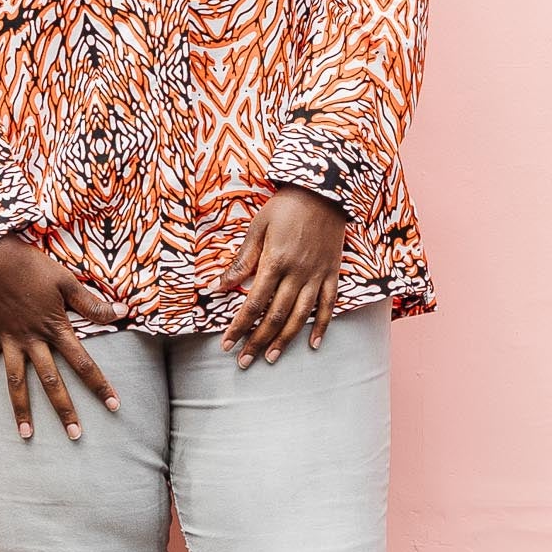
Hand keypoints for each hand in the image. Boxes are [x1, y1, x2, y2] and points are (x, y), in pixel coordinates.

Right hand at [0, 233, 128, 439]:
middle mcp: (33, 341)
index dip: (100, 385)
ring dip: (22, 409)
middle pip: (51, 381)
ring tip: (27, 434)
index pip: (84, 363)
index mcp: (55, 329)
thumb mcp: (67, 282)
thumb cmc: (33, 266)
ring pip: (16, 381)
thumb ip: (92, 304)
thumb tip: (123, 311)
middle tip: (75, 434)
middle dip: (65, 409)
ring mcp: (9, 340)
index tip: (114, 405)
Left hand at [211, 185, 347, 365]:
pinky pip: (329, 305)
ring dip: (285, 340)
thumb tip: (219, 286)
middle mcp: (297, 273)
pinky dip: (322, 326)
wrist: (324, 190)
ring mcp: (317, 275)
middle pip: (275, 316)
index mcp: (275, 262)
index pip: (253, 303)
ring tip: (271, 357)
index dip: (239, 327)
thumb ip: (242, 260)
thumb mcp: (258, 227)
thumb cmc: (286, 206)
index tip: (227, 344)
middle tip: (244, 361)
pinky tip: (313, 344)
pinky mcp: (332, 273)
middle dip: (257, 341)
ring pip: (301, 316)